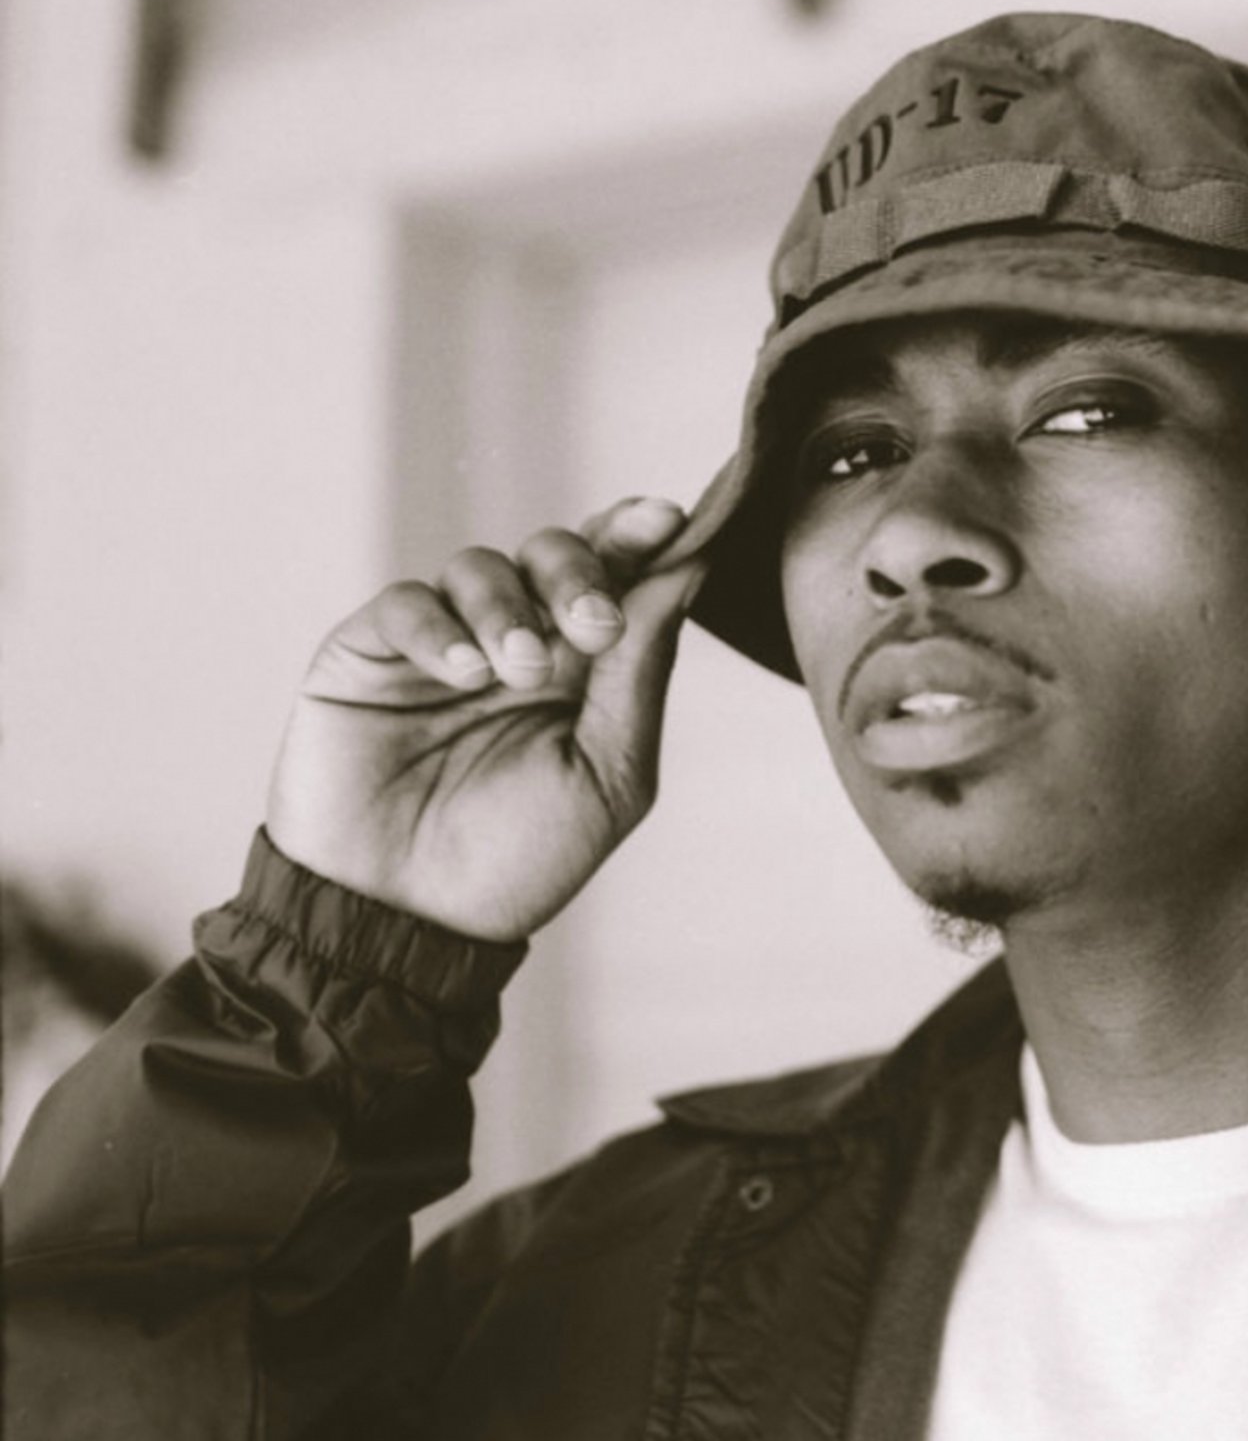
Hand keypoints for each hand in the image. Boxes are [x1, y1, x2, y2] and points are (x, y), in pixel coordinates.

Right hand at [266, 498, 706, 942]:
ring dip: (509, 606)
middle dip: (579, 570)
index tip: (670, 518)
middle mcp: (517, 641)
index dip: (640, 534)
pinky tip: (463, 673)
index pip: (618, 574)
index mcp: (585, 667)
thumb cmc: (517, 859)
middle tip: (592, 625)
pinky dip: (440, 626)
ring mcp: (441, 643)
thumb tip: (686, 571)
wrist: (405, 921)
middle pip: (553, 551)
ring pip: (480, 565)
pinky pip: (406, 602)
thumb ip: (641, 672)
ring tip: (516, 671)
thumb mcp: (607, 773)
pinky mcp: (368, 653)